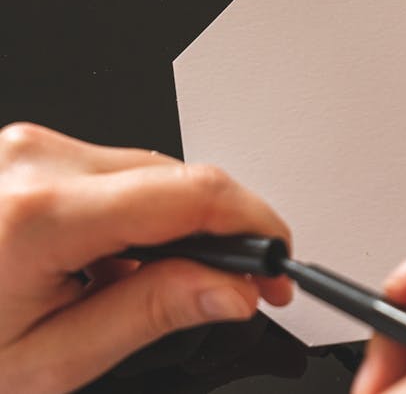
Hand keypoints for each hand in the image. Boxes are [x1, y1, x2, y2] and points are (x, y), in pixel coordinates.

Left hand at [0, 123, 292, 392]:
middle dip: (221, 232)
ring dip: (175, 224)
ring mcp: (23, 148)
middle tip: (234, 286)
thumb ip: (152, 313)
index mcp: (40, 212)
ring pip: (150, 171)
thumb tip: (231, 289)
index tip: (276, 259)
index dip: (256, 224)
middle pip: (179, 176)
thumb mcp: (46, 362)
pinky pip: (111, 171)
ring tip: (150, 285)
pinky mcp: (22, 152)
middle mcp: (32, 160)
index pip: (195, 193)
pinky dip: (134, 214)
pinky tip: (111, 260)